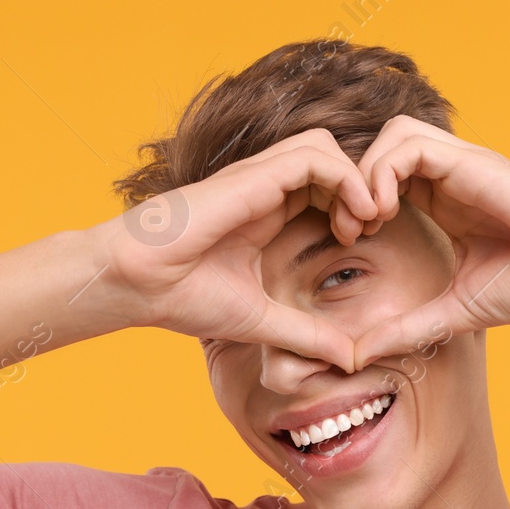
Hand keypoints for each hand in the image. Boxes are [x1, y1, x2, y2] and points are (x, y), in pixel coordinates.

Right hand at [97, 129, 375, 369]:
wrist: (136, 284)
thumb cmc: (184, 297)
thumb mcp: (263, 321)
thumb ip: (307, 336)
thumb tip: (350, 361)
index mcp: (268, 213)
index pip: (326, 186)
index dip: (355, 206)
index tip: (362, 243)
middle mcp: (266, 189)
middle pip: (333, 160)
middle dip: (363, 188)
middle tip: (372, 228)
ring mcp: (259, 179)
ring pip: (327, 147)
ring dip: (357, 180)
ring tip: (364, 221)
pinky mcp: (252, 176)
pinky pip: (314, 156)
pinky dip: (345, 178)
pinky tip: (353, 216)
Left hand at [348, 116, 509, 368]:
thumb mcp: (451, 312)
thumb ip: (404, 330)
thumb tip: (357, 356)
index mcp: (444, 201)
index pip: (383, 178)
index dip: (356, 202)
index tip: (351, 242)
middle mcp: (450, 176)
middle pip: (381, 148)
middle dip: (352, 183)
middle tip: (349, 230)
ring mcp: (460, 164)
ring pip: (392, 135)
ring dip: (365, 174)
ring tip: (367, 220)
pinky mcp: (470, 161)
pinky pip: (408, 145)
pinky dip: (383, 172)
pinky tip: (384, 212)